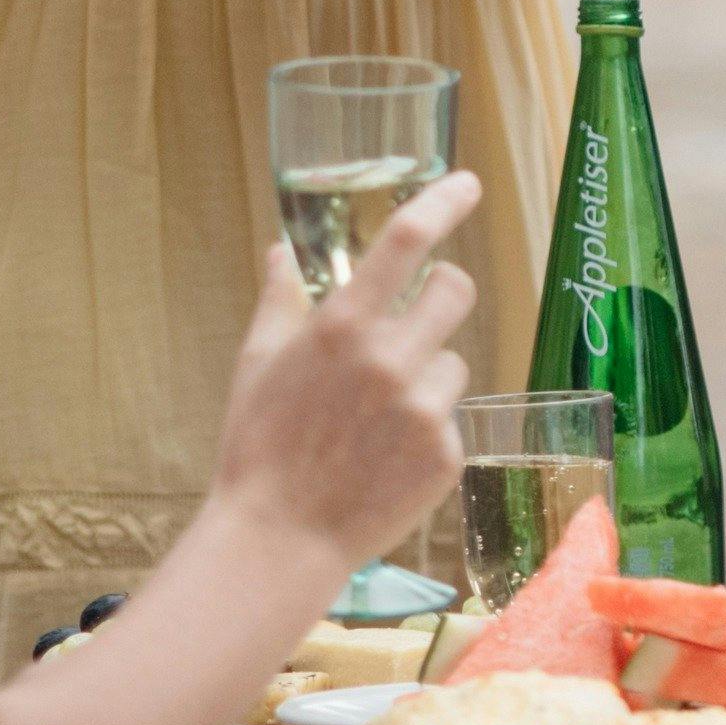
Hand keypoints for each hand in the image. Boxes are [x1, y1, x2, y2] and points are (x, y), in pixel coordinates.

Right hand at [208, 168, 479, 564]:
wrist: (277, 541)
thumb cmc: (259, 449)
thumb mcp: (257, 364)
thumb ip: (280, 300)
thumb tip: (282, 251)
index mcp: (342, 327)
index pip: (407, 240)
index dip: (444, 201)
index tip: (468, 183)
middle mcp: (390, 359)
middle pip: (457, 290)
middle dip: (441, 294)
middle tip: (417, 318)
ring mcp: (424, 409)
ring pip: (455, 361)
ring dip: (429, 375)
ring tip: (378, 418)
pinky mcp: (446, 454)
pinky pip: (452, 420)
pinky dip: (426, 432)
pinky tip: (385, 459)